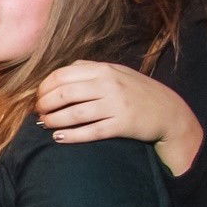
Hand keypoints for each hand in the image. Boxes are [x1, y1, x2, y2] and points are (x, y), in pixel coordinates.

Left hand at [36, 60, 202, 174]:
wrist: (168, 111)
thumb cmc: (136, 91)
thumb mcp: (116, 72)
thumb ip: (89, 69)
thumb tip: (59, 73)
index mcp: (104, 69)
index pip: (62, 75)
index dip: (44, 87)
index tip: (38, 97)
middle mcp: (109, 85)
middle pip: (64, 94)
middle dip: (44, 104)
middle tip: (38, 112)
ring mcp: (116, 105)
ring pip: (74, 113)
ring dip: (53, 120)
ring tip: (44, 125)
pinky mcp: (122, 125)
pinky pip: (91, 131)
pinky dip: (71, 135)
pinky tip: (59, 137)